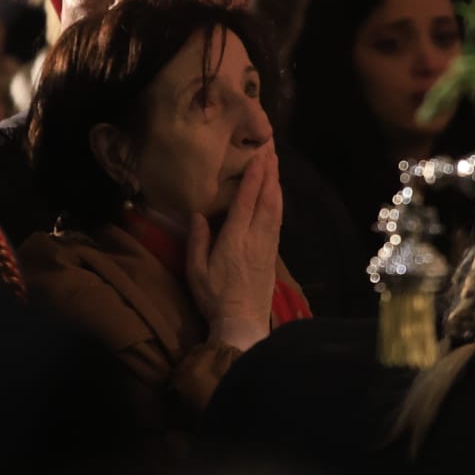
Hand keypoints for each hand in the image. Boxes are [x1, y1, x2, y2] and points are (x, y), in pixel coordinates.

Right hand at [185, 144, 282, 352]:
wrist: (242, 323)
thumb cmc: (214, 297)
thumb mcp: (195, 271)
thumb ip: (197, 241)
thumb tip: (198, 214)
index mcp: (234, 240)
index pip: (246, 202)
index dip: (254, 178)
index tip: (258, 157)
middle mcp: (255, 239)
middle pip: (266, 200)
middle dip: (269, 174)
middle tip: (272, 151)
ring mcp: (267, 246)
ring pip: (275, 209)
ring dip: (276, 185)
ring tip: (276, 166)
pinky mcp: (273, 255)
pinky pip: (277, 222)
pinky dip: (278, 203)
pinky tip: (277, 195)